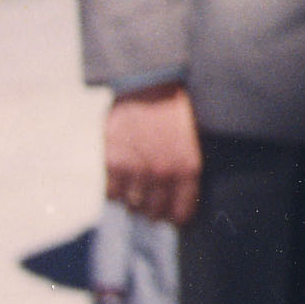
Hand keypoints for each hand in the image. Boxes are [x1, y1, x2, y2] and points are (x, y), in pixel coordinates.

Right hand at [102, 82, 201, 229]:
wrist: (151, 85)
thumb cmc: (175, 112)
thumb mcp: (193, 142)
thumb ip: (185, 170)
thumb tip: (177, 198)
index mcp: (187, 168)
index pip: (181, 213)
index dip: (175, 217)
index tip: (171, 217)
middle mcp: (161, 173)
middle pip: (154, 212)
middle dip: (153, 211)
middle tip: (151, 205)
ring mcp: (135, 169)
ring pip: (131, 204)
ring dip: (133, 200)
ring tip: (136, 189)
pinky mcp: (111, 162)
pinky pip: (110, 192)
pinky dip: (115, 191)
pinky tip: (121, 180)